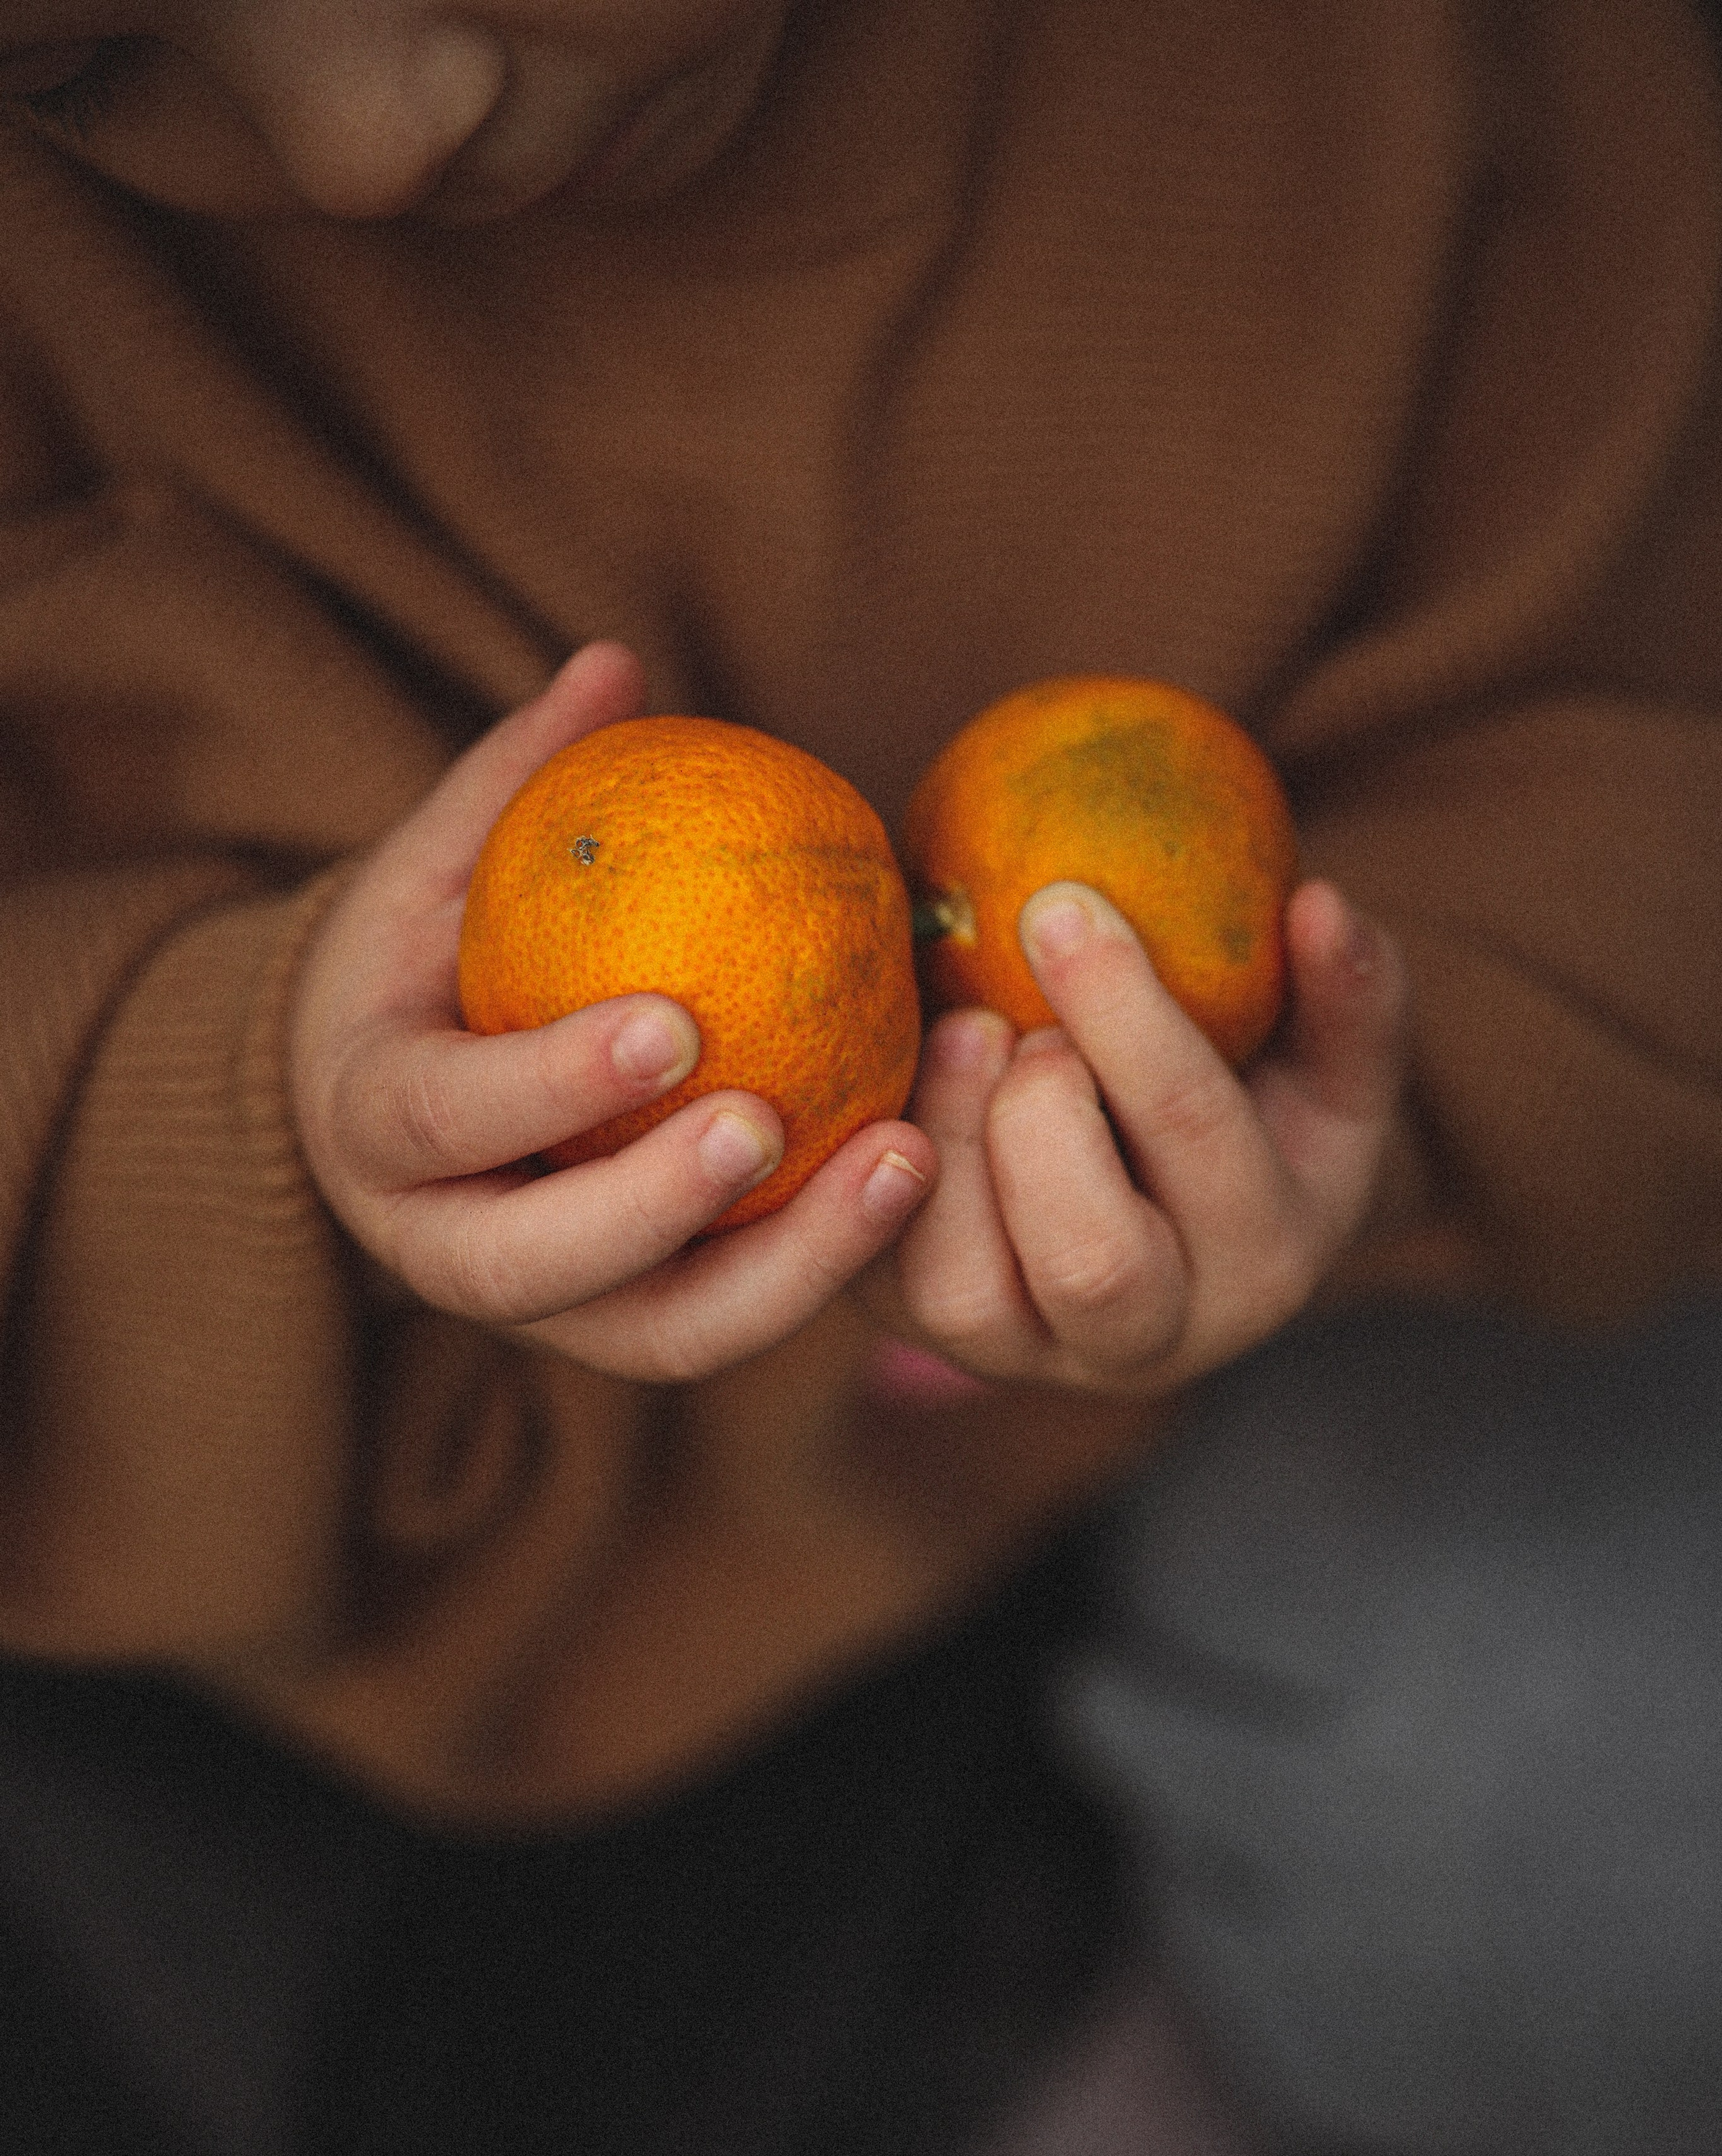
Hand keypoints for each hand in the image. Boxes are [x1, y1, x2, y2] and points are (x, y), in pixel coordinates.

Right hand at [289, 643, 934, 1379]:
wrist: (390, 1114)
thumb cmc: (419, 966)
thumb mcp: (431, 871)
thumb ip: (514, 783)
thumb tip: (615, 662)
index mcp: (372, 1128)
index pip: (445, 1116)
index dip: (550, 1083)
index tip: (671, 1022)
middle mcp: (441, 1246)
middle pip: (536, 1269)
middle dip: (656, 1210)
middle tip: (768, 1123)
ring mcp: (544, 1313)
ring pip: (662, 1333)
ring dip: (788, 1267)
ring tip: (905, 1159)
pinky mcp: (632, 1332)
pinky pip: (737, 1318)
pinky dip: (829, 1264)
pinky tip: (924, 1176)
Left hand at [858, 877, 1405, 1397]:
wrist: (1161, 1222)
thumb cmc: (1255, 1114)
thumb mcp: (1329, 1067)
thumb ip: (1348, 996)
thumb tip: (1321, 905)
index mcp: (1263, 1264)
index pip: (1195, 1138)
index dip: (1125, 1016)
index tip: (1061, 901)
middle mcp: (1148, 1343)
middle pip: (1091, 1260)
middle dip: (1038, 1113)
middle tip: (1011, 1017)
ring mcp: (1024, 1356)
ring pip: (964, 1294)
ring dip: (944, 1140)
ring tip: (962, 1032)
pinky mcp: (918, 1336)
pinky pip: (870, 1275)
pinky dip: (865, 1167)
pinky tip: (895, 1070)